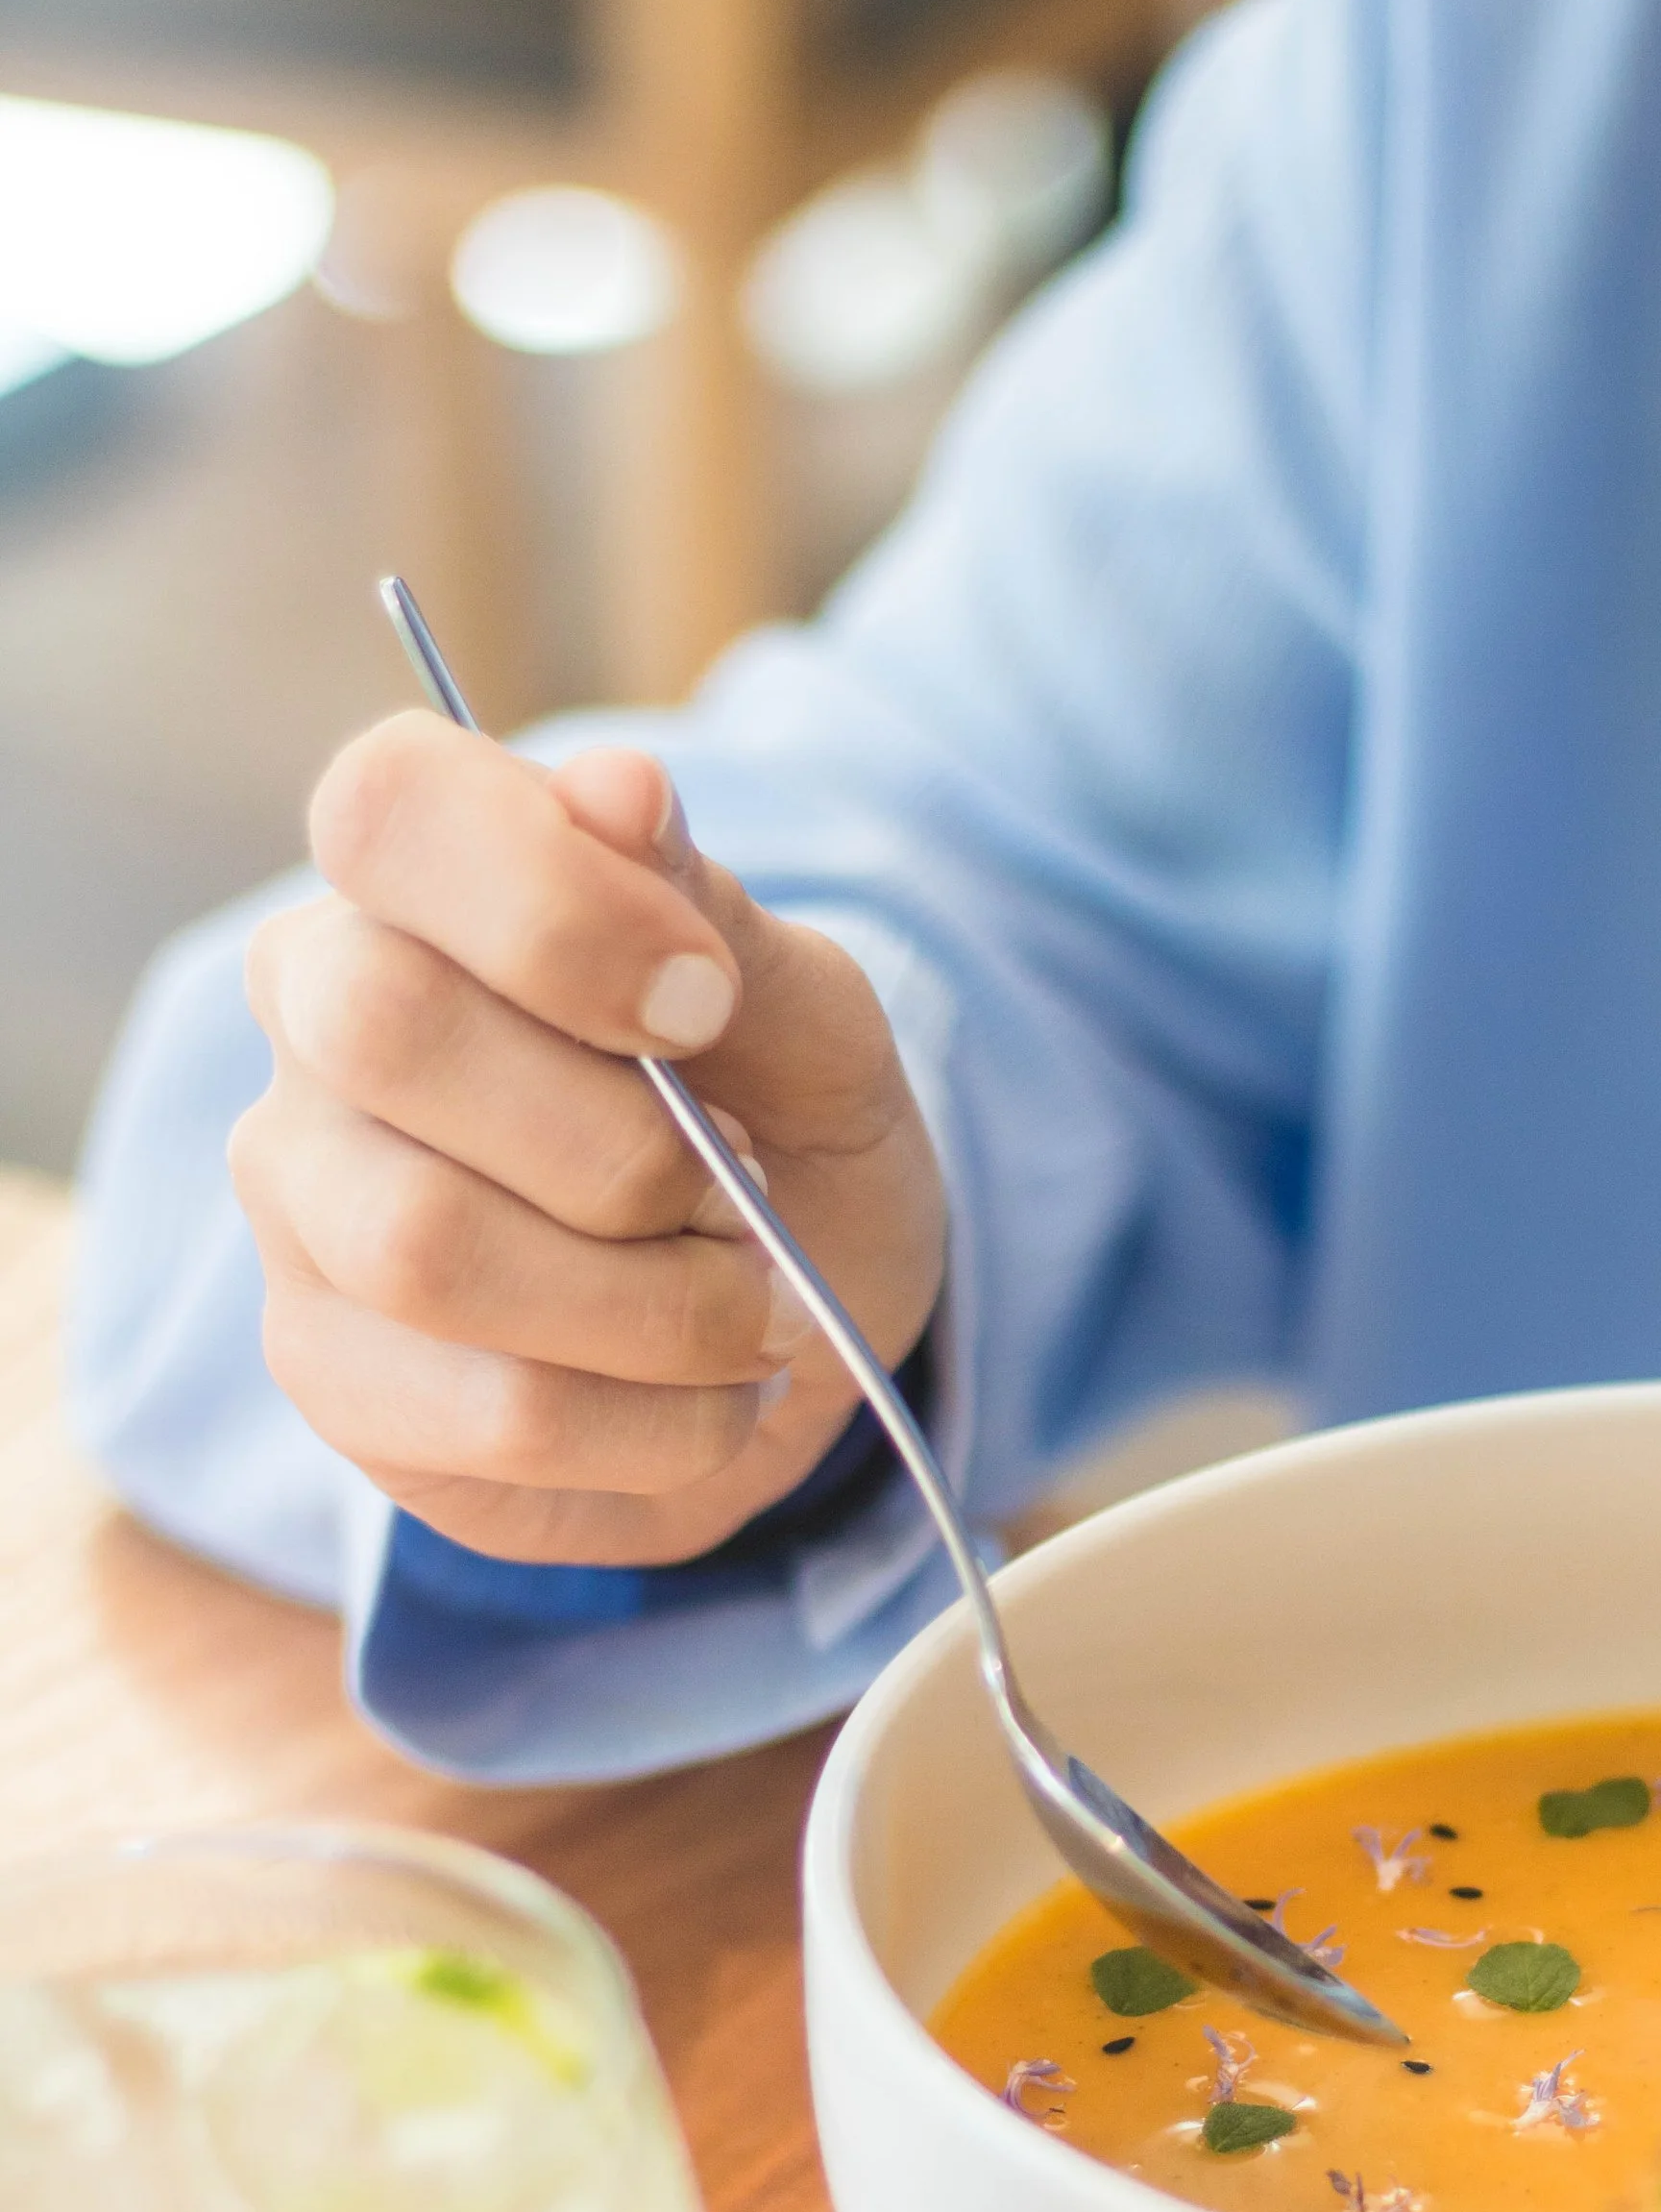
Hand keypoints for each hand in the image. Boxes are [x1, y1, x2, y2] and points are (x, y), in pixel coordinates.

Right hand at [232, 714, 946, 1566]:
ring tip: (752, 1308)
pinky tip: (710, 1399)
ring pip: (425, 1247)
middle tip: (741, 1187)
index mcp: (415, 885)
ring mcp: (301, 1208)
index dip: (554, 901)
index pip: (387, 807)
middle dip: (623, 1138)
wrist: (796, 1337)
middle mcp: (314, 1025)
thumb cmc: (784, 1138)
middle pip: (384, 1028)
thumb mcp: (809, 1019)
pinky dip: (660, 1421)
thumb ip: (713, 913)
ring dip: (662, 1304)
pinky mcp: (334, 1377)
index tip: (707, 1002)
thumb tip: (617, 789)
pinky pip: (490, 1411)